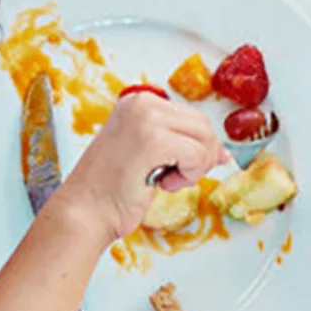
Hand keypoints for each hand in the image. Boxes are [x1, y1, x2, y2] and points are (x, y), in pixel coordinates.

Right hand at [56, 90, 226, 244]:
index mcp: (139, 101)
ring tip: (165, 179)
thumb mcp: (151, 155)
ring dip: (194, 169)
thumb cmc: (116, 187)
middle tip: (176, 177)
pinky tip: (161, 183)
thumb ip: (181, 145)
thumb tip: (223, 153)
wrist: (88, 208)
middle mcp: (142, 102)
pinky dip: (187, 177)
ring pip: (204, 140)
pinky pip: (197, 155)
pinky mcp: (153, 139)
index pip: (194, 118)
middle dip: (202, 159)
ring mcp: (146, 118)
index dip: (202, 148)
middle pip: (204, 126)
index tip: (185, 169)